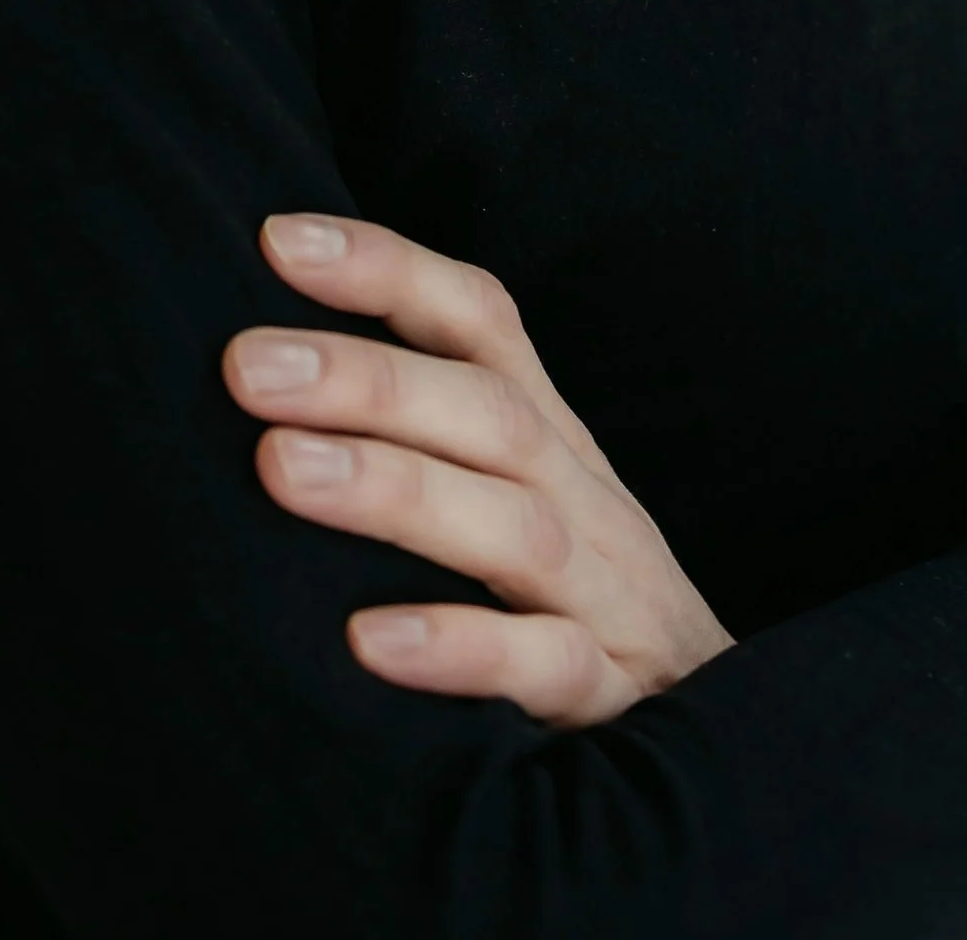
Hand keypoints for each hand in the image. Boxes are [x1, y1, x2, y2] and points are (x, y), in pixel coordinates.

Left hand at [225, 210, 733, 725]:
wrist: (717, 727)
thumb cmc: (572, 601)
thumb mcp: (518, 499)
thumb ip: (424, 442)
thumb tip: (260, 382)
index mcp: (550, 438)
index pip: (482, 321)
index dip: (389, 269)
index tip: (280, 240)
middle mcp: (583, 497)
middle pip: (488, 413)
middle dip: (367, 379)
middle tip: (249, 365)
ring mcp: (608, 595)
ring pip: (513, 527)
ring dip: (395, 489)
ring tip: (283, 468)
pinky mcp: (616, 695)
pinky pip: (547, 663)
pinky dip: (462, 647)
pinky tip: (369, 642)